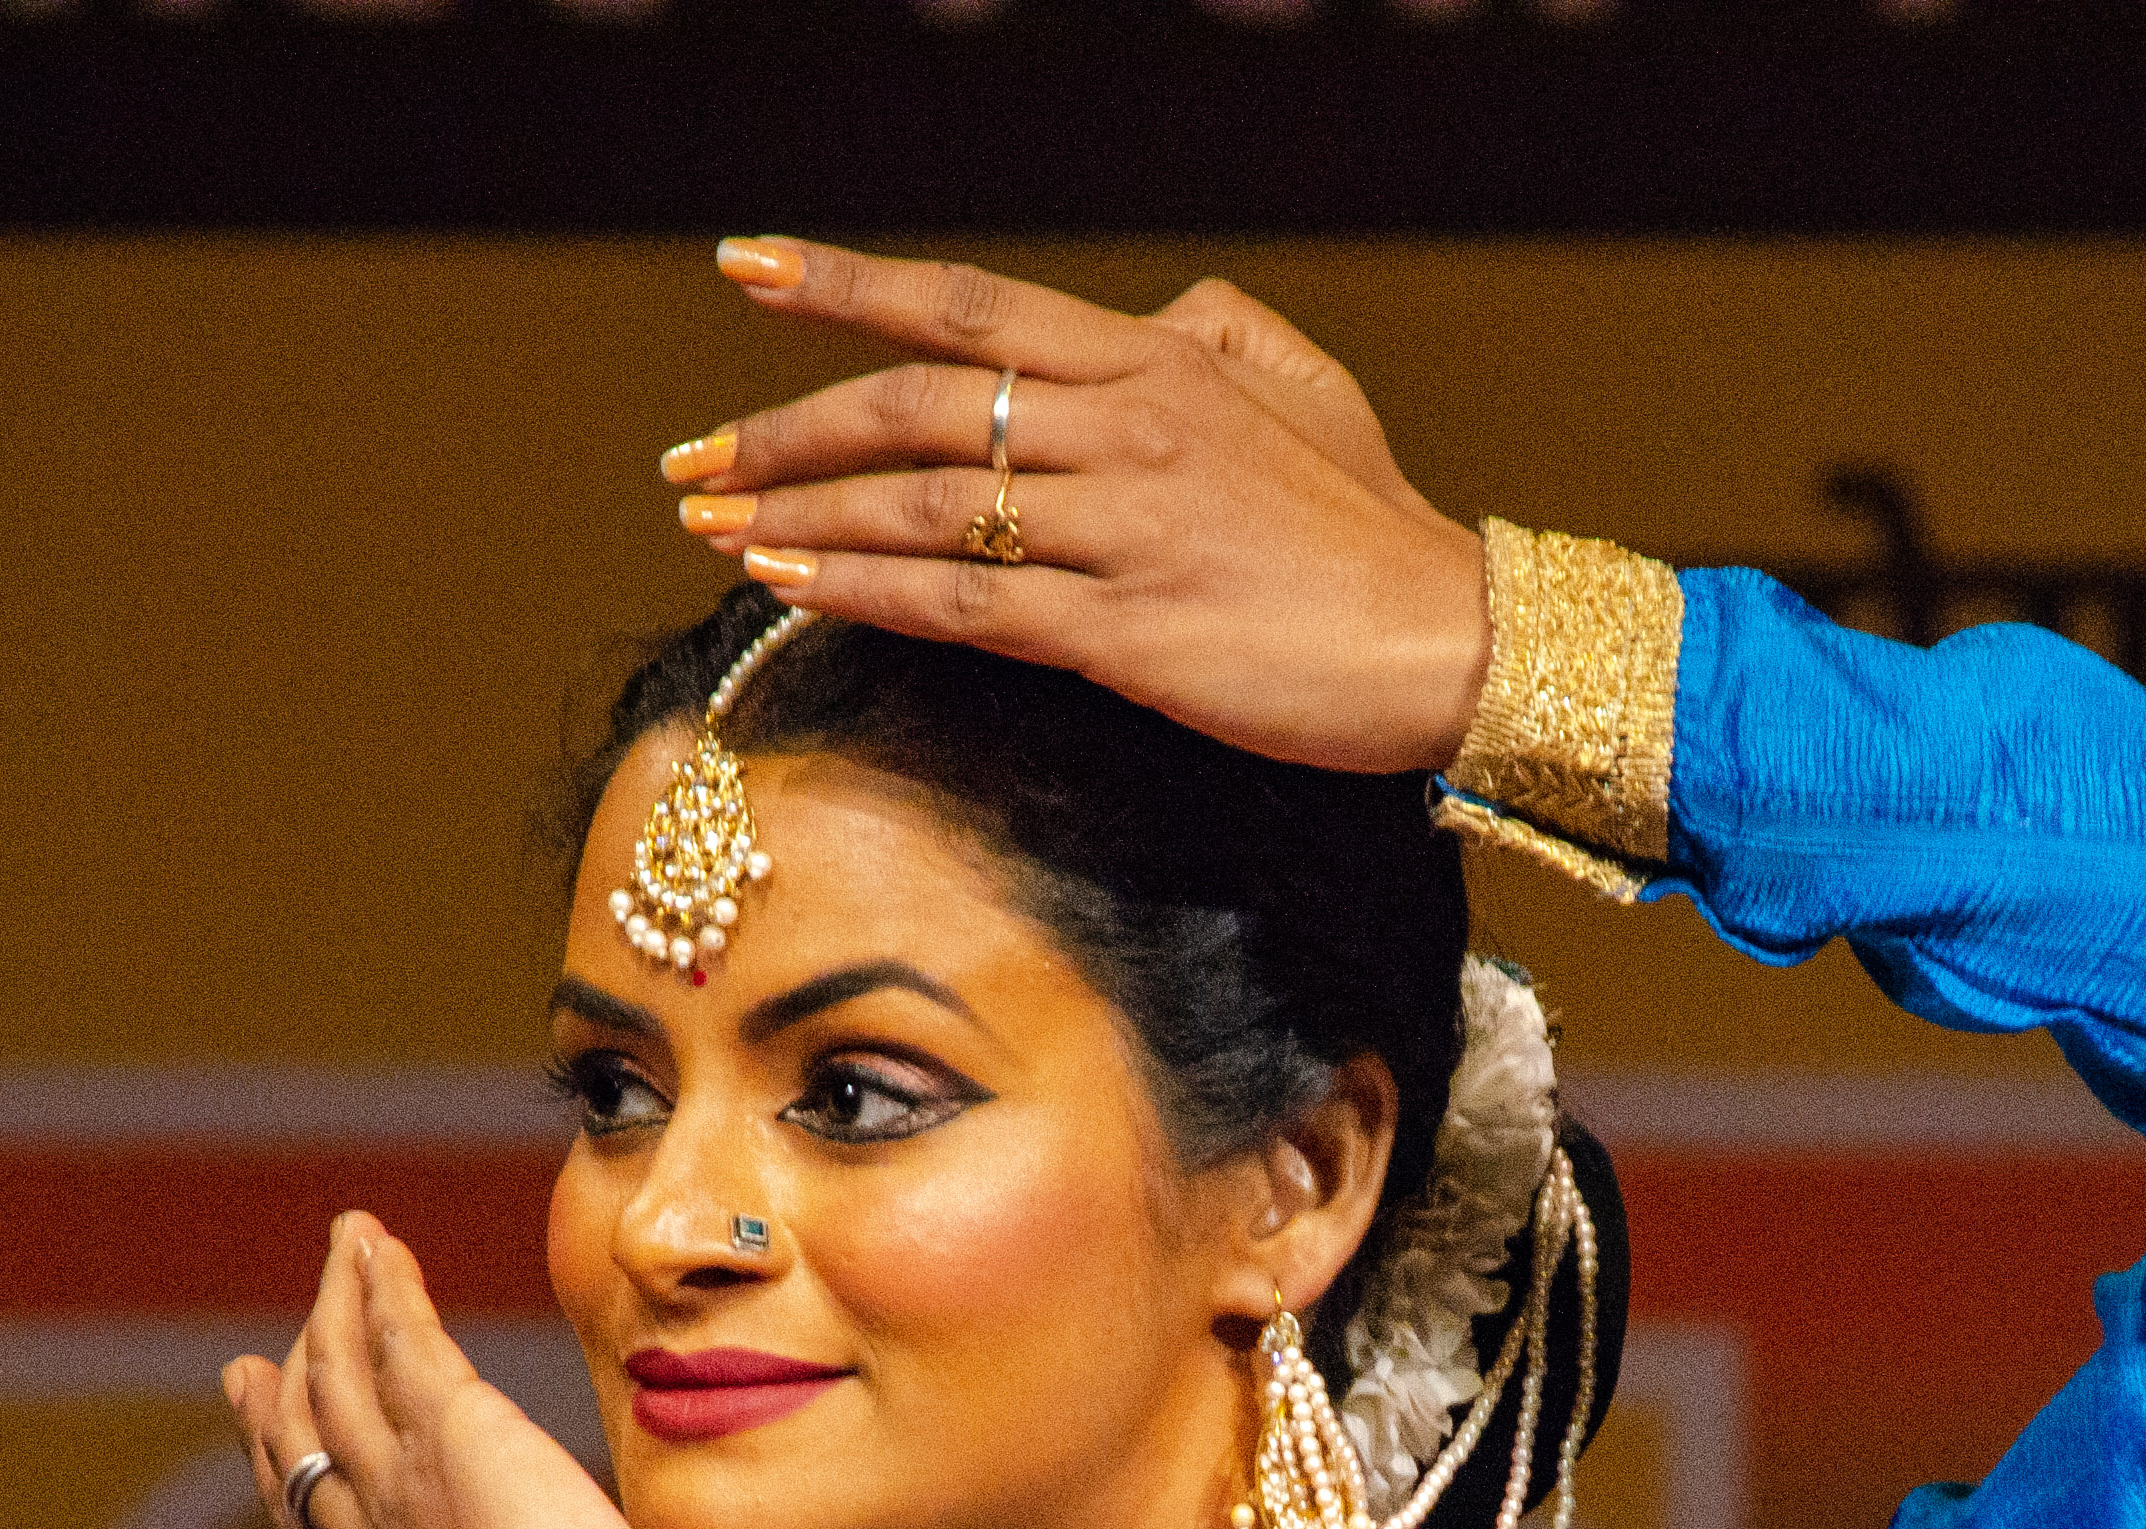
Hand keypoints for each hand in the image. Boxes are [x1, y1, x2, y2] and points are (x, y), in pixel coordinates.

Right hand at [228, 1217, 719, 1528]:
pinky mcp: (452, 1433)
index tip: (268, 1459)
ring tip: (340, 1252)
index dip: (286, 1494)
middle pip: (302, 1459)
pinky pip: (397, 1340)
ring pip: (338, 1381)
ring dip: (335, 1307)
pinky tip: (375, 1245)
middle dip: (277, 1405)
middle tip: (251, 1365)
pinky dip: (380, 1286)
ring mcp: (400, 1490)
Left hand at [666, 238, 1491, 779]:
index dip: (846, 287)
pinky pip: (968, 604)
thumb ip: (1211, 339)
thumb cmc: (1375, 530)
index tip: (743, 270)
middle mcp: (1130, 427)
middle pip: (919, 406)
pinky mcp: (1130, 632)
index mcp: (1157, 361)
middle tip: (691, 462)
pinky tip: (793, 586)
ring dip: (801, 514)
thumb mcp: (1304, 390)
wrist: (1455, 643)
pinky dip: (867, 589)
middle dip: (785, 428)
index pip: (969, 309)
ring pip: (926, 506)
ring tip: (711, 529)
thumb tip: (1149, 314)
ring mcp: (1127, 528)